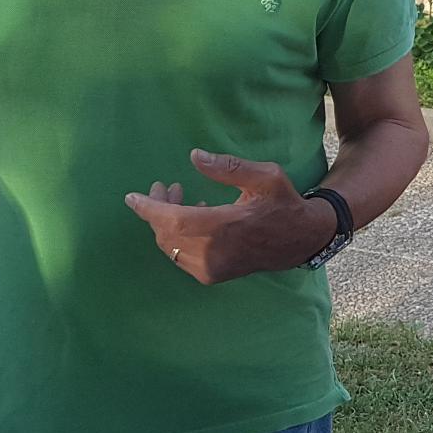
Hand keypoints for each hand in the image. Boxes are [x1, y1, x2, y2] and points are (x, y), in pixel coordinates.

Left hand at [123, 149, 335, 283]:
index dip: (149, 208)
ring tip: (178, 198)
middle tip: (165, 186)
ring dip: (166, 223)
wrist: (300, 240)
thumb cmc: (283, 203)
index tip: (132, 197)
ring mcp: (211, 268)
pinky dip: (177, 238)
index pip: (172, 220)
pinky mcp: (212, 275)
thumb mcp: (265, 176)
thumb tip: (194, 157)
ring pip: (171, 247)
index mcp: (223, 226)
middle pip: (166, 233)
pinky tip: (192, 218)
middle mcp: (212, 252)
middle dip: (158, 210)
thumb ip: (228, 168)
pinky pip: (181, 257)